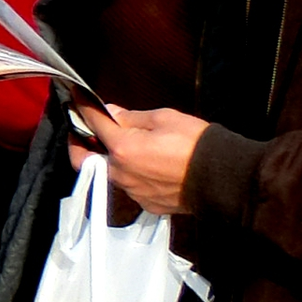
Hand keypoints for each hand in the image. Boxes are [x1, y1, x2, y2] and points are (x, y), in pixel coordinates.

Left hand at [72, 103, 203, 215]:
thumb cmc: (196, 144)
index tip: (78, 98)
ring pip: (109, 173)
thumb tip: (111, 113)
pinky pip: (130, 186)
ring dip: (107, 160)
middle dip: (78, 144)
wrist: (223, 177)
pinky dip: (130, 174)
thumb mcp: (163, 118)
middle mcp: (121, 173)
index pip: (92, 123)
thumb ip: (131, 117)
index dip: (83, 107)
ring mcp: (133, 191)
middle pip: (85, 159)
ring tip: (121, 146)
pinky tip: (145, 165)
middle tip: (83, 132)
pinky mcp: (147, 203)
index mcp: (122, 148)